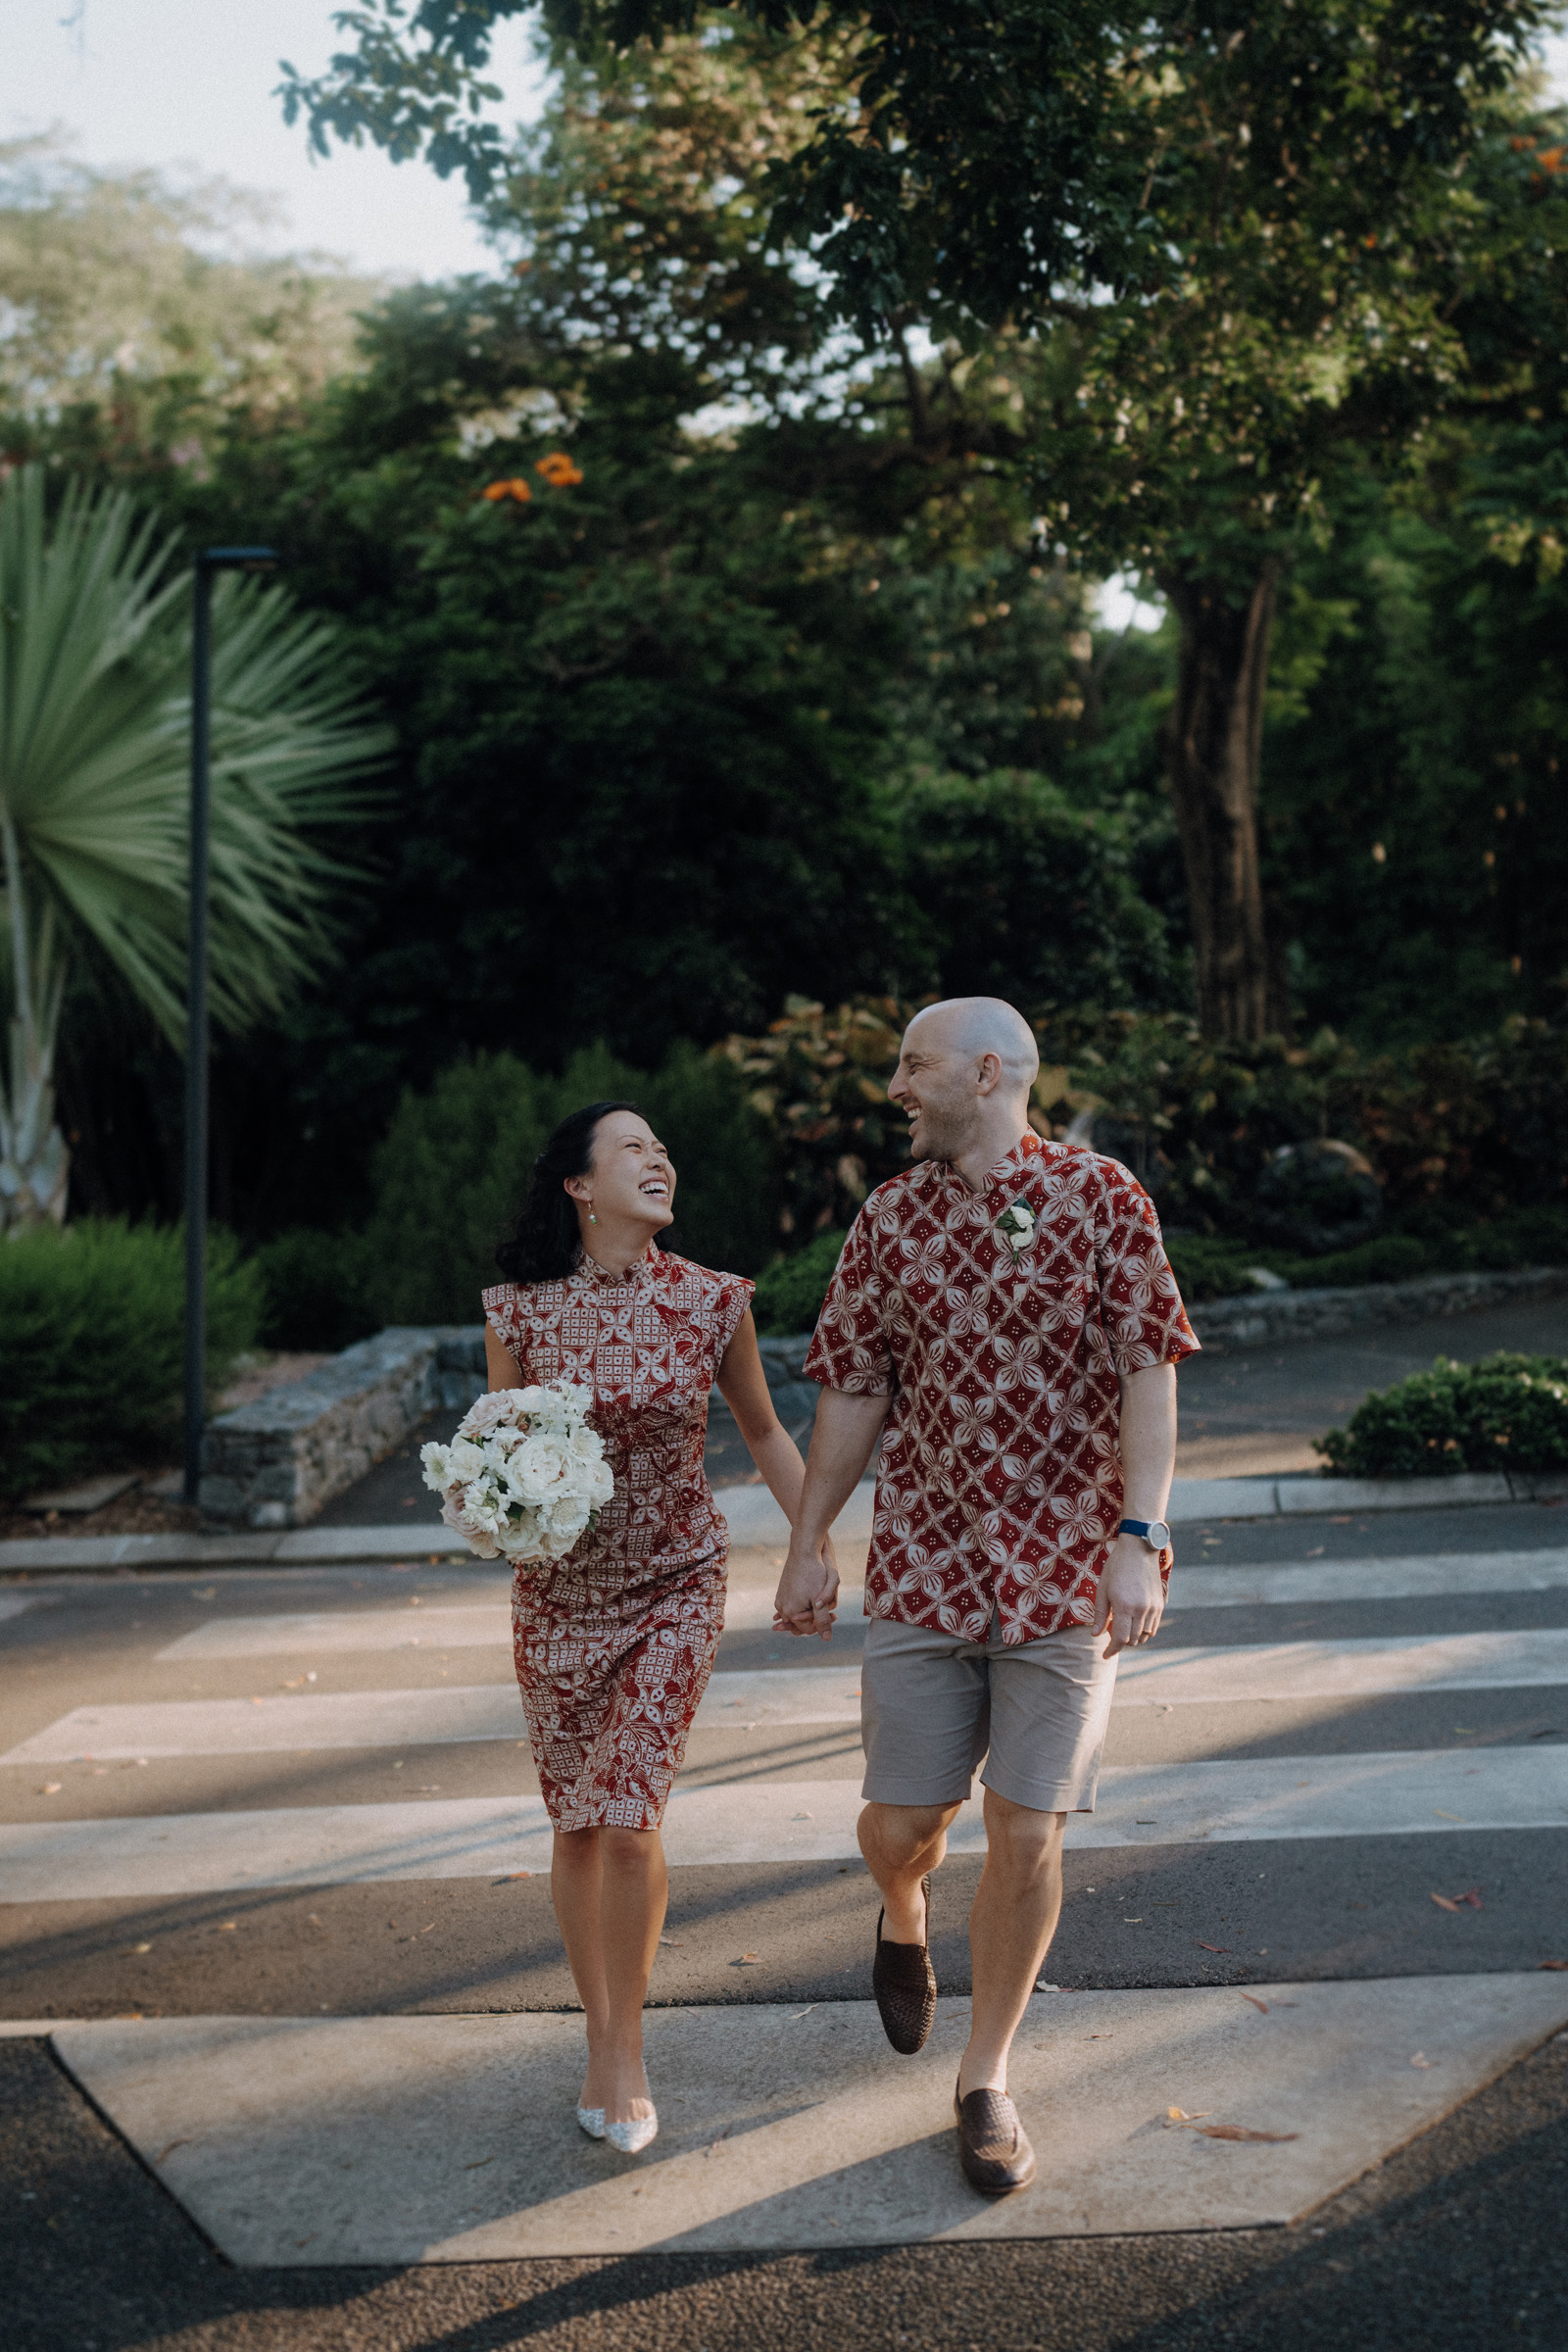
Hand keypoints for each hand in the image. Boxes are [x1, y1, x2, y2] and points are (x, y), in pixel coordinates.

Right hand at [773, 1536, 838, 1641]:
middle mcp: (782, 1608)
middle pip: (801, 1624)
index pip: (809, 1630)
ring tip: (822, 1606)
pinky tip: (810, 1603)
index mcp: (791, 1612)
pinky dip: (800, 1607)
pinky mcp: (781, 1591)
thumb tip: (827, 1639)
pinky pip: (791, 1605)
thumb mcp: (821, 1599)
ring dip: (808, 1614)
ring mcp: (780, 1599)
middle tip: (831, 1612)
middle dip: (815, 1620)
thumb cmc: (815, 1573)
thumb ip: (823, 1620)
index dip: (823, 1626)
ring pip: (796, 1615)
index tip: (834, 1616)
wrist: (803, 1551)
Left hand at [1094, 1533, 1167, 1657]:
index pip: (1120, 1639)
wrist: (1139, 1549)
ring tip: (1122, 1629)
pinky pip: (1153, 1627)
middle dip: (1121, 1643)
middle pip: (1133, 1640)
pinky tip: (1134, 1623)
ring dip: (1133, 1638)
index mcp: (1124, 1606)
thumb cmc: (1116, 1567)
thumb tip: (1096, 1635)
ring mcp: (1153, 1607)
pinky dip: (1143, 1631)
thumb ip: (1101, 1614)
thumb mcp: (1103, 1589)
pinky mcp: (1160, 1604)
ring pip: (1144, 1635)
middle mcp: (1142, 1609)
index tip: (1105, 1655)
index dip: (1112, 1650)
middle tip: (1110, 1637)